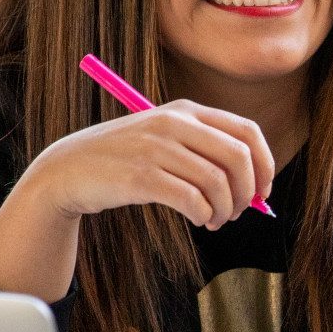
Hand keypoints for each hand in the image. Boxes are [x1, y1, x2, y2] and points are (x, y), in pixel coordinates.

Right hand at [22, 99, 274, 230]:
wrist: (68, 169)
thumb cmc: (124, 159)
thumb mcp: (164, 138)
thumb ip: (205, 152)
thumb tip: (255, 186)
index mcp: (185, 110)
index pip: (246, 131)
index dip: (264, 164)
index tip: (262, 191)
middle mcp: (173, 123)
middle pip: (238, 157)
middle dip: (247, 191)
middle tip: (239, 212)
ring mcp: (156, 148)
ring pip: (217, 182)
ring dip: (225, 209)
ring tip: (215, 221)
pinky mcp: (141, 176)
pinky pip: (192, 200)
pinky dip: (204, 215)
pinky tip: (201, 220)